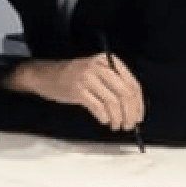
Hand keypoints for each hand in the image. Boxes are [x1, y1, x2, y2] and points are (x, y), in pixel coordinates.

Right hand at [10, 54, 145, 131]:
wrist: (45, 75)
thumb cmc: (75, 77)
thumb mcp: (97, 73)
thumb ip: (115, 84)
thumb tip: (135, 108)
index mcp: (108, 61)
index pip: (132, 84)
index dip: (139, 104)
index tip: (139, 117)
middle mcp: (98, 66)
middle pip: (125, 93)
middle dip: (130, 113)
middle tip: (130, 125)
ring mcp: (87, 77)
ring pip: (113, 102)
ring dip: (118, 118)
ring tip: (117, 125)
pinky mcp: (77, 89)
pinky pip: (98, 107)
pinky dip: (104, 117)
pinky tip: (105, 121)